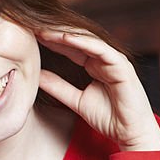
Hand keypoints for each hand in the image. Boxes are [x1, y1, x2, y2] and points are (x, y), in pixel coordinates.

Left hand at [36, 29, 159, 151]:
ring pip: (88, 40)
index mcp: (93, 65)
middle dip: (56, 33)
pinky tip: (67, 37)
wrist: (129, 133)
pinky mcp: (122, 66)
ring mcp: (113, 60)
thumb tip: (36, 76)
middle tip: (33, 26)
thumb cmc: (108, 117)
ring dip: (66, 34)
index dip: (51, 42)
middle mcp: (103, 59)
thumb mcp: (75, 100)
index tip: (30, 37)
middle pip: (77, 40)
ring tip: (46, 30)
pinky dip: (85, 42)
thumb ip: (57, 87)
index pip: (69, 48)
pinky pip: (102, 50)